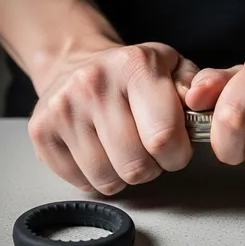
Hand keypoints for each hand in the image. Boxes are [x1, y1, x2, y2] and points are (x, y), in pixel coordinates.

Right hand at [28, 43, 198, 194]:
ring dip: (124, 175)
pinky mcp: (42, 132)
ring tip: (124, 149)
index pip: (164, 138)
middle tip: (149, 150)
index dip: (177, 155)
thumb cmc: (133, 74)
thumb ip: (198, 87)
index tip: (175, 148)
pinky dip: (96, 177)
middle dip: (152, 168)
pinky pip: (81, 182)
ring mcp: (63, 108)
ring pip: (108, 180)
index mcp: (134, 65)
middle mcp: (94, 84)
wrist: (76, 63)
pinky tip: (100, 152)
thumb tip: (203, 104)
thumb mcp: (173, 68)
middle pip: (136, 166)